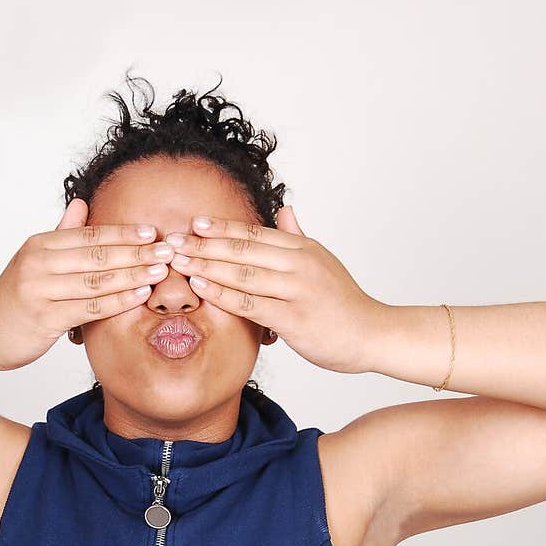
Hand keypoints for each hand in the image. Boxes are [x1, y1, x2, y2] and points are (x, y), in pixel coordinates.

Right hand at [0, 198, 172, 370]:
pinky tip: (140, 295)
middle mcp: (38, 262)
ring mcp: (40, 290)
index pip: (90, 235)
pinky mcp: (44, 317)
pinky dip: (118, 300)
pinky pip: (90, 307)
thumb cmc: (13, 300)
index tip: (153, 232)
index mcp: (39, 245)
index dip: (124, 233)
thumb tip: (81, 203)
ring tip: (161, 271)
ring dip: (133, 274)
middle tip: (168, 249)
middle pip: (97, 254)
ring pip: (97, 280)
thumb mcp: (34, 261)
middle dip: (137, 251)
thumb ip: (61, 234)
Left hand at [166, 206, 380, 373]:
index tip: (193, 223)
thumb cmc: (344, 304)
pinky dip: (222, 294)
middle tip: (173, 240)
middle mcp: (299, 263)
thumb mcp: (322, 262)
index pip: (254, 232)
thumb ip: (298, 237)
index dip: (222, 227)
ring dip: (206, 265)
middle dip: (204, 243)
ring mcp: (296, 289)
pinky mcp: (293, 317)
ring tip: (178, 261)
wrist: (372, 335)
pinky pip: (250, 303)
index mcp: (302, 248)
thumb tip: (284, 210)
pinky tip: (201, 288)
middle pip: (243, 247)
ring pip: (243, 272)